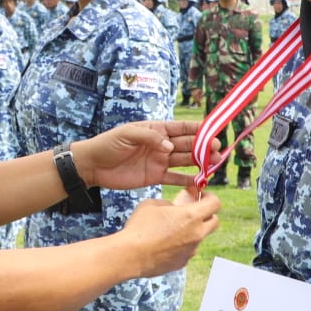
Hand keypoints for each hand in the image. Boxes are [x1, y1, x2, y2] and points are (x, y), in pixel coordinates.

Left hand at [76, 121, 218, 189]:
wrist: (93, 165)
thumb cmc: (108, 144)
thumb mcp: (127, 134)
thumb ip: (149, 137)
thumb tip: (170, 146)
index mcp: (156, 130)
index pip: (181, 128)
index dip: (198, 129)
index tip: (213, 131)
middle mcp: (161, 145)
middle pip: (187, 145)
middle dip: (204, 147)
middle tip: (218, 150)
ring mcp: (159, 161)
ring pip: (185, 161)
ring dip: (200, 162)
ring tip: (215, 164)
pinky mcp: (155, 176)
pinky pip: (175, 178)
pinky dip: (187, 180)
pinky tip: (200, 181)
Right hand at [119, 188, 220, 276]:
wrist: (130, 255)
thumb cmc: (140, 227)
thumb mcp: (153, 204)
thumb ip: (170, 203)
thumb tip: (175, 207)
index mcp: (192, 216)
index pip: (215, 203)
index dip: (209, 197)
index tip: (199, 196)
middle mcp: (196, 234)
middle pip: (214, 222)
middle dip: (206, 214)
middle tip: (191, 211)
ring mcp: (190, 251)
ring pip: (199, 237)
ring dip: (191, 231)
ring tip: (170, 229)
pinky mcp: (182, 262)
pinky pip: (187, 250)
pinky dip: (181, 245)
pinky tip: (164, 243)